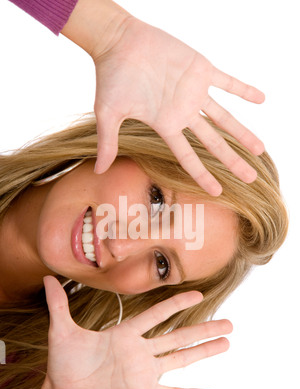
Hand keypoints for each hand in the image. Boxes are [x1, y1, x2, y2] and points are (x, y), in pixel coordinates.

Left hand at [44, 276, 232, 388]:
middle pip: (178, 336)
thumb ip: (59, 305)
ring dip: (204, 353)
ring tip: (226, 344)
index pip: (157, 315)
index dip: (176, 303)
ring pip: (180, 360)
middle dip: (203, 329)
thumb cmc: (65, 362)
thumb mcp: (61, 331)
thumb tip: (47, 277)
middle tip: (229, 323)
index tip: (198, 293)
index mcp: (126, 333)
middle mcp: (140, 350)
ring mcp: (144, 372)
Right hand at [92, 17, 264, 195]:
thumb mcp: (108, 114)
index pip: (188, 157)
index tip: (218, 191)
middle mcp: (183, 113)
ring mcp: (193, 92)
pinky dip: (243, 89)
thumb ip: (108, 142)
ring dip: (243, 132)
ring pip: (224, 117)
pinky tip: (261, 99)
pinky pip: (227, 82)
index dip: (203, 175)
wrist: (119, 41)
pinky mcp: (200, 69)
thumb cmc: (111, 77)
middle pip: (213, 143)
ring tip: (261, 150)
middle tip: (251, 179)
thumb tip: (98, 171)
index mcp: (165, 125)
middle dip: (232, 161)